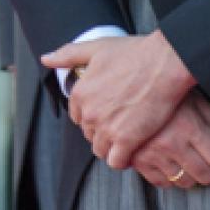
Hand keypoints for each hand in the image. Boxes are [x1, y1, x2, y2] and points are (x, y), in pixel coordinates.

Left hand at [41, 30, 195, 168]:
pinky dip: (123, 159)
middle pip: (89, 133)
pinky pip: (116, 161)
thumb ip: (68, 55)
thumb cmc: (135, 53)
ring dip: (111, 146)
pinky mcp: (127, 140)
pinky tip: (133, 150)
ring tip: (127, 137)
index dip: (92, 115)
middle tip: (120, 123)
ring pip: (100, 149)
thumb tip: (45, 59)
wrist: (164, 64)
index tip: (107, 111)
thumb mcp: (96, 48)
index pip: (78, 116)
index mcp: (80, 92)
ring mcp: (107, 128)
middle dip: (101, 131)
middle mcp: (89, 112)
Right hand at [130, 91, 209, 189]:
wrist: (123, 89)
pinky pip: (161, 183)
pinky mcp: (137, 161)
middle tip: (204, 157)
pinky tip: (168, 162)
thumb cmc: (164, 91)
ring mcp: (153, 154)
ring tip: (186, 159)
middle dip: (209, 169)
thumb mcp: (195, 101)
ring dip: (189, 174)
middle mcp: (171, 143)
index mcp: (188, 125)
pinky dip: (167, 177)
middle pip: (205, 175)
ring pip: (184, 182)